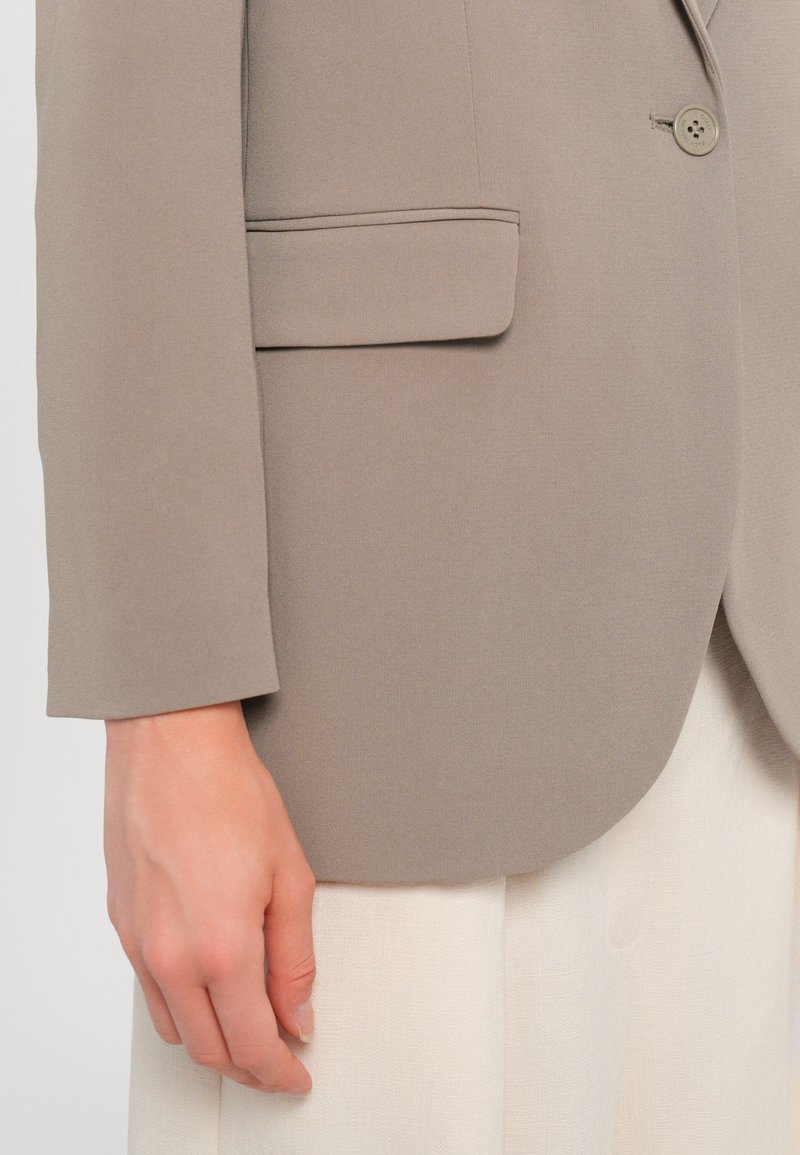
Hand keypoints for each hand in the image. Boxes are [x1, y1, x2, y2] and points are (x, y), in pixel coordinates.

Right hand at [103, 700, 315, 1095]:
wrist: (170, 743)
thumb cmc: (229, 792)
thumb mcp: (289, 875)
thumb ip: (295, 957)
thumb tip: (298, 1013)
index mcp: (221, 948)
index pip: (252, 1044)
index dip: (279, 1072)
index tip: (296, 1075)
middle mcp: (171, 956)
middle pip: (209, 1049)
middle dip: (248, 1066)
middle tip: (279, 1057)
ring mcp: (139, 942)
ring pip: (173, 1028)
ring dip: (212, 1041)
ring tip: (247, 1026)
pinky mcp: (122, 924)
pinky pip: (149, 991)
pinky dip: (182, 1006)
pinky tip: (208, 986)